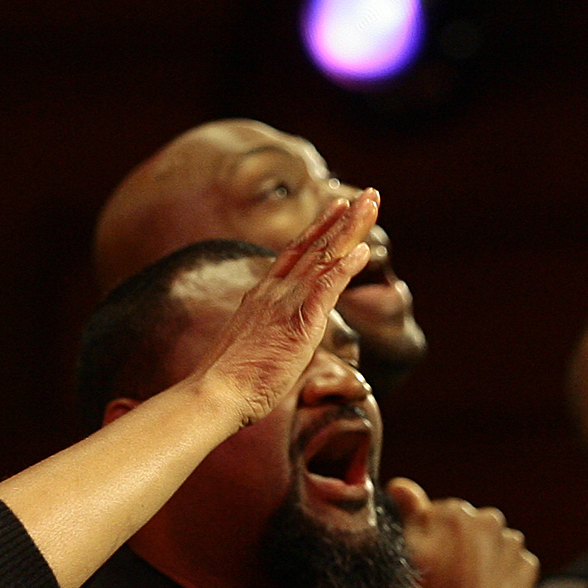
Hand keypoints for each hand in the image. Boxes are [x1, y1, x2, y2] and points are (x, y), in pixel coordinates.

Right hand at [191, 191, 382, 427]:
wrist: (216, 393)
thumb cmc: (229, 382)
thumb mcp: (250, 346)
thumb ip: (265, 332)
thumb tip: (274, 338)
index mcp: (263, 296)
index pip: (295, 254)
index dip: (320, 229)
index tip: (338, 209)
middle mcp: (274, 291)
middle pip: (314, 246)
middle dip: (343, 219)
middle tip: (368, 195)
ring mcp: (284, 303)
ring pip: (324, 257)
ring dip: (351, 230)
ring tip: (371, 205)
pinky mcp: (297, 323)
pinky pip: (326, 288)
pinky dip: (345, 267)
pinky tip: (363, 251)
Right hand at [391, 480, 537, 587]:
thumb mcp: (407, 552)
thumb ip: (409, 512)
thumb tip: (400, 485)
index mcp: (458, 512)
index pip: (443, 513)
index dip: (433, 537)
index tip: (430, 559)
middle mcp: (490, 522)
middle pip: (473, 528)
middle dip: (462, 545)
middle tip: (448, 576)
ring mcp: (512, 546)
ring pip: (495, 546)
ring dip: (484, 560)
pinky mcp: (528, 570)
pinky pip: (514, 567)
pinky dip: (503, 577)